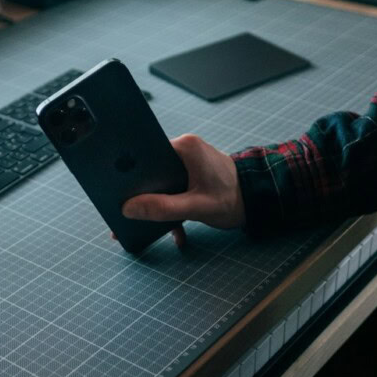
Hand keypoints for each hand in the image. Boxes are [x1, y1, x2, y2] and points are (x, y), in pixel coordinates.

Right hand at [119, 134, 244, 246]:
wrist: (259, 201)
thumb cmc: (234, 199)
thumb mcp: (196, 207)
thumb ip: (163, 208)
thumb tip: (129, 209)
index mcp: (185, 147)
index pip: (146, 155)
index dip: (129, 175)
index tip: (117, 193)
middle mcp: (184, 149)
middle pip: (150, 172)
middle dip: (141, 196)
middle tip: (126, 215)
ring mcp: (187, 162)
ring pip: (160, 183)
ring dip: (157, 206)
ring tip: (148, 226)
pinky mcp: (191, 174)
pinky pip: (172, 189)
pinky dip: (171, 208)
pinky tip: (174, 229)